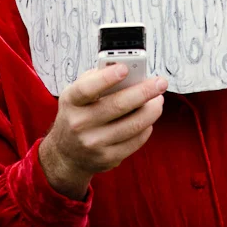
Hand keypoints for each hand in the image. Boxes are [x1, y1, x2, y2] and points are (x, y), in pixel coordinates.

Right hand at [39, 66, 166, 199]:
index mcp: (71, 101)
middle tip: (161, 83)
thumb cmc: (78, 113)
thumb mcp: (77, 94)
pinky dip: (146, 127)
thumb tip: (128, 71)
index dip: (107, 78)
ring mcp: (94, 143)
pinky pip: (135, 141)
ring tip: (159, 100)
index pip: (88, 88)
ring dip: (151, 110)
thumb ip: (97, 79)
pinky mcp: (107, 158)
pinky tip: (148, 118)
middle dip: (144, 92)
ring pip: (132, 125)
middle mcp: (80, 123)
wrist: (66, 154)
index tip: (125, 68)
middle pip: (118, 106)